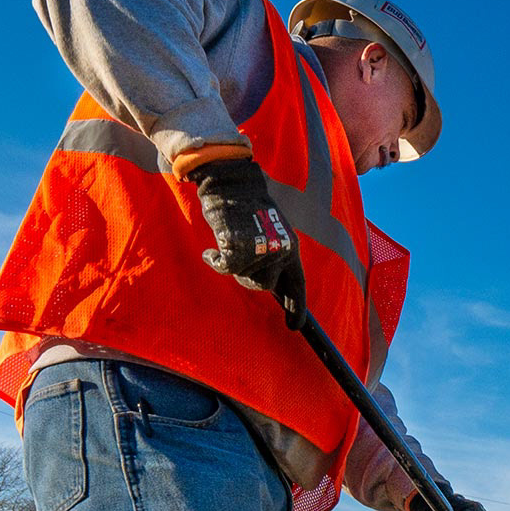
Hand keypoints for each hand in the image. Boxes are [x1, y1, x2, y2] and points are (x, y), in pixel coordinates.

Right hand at [187, 157, 308, 326]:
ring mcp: (261, 253)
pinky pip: (225, 268)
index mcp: (292, 247)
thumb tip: (273, 286)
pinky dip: (215, 260)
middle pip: (265, 286)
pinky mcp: (239, 251)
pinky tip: (212, 250)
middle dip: (250, 278)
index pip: (297, 284)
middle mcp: (281, 251)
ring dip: (233, 265)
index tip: (295, 327)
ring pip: (244, 278)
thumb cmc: (247, 206)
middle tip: (240, 259)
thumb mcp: (271, 232)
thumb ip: (274, 257)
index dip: (297, 307)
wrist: (231, 183)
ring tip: (231, 241)